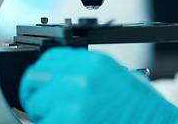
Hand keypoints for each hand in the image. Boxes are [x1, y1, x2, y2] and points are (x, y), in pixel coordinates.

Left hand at [19, 47, 177, 123]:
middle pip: (35, 80)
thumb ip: (85, 72)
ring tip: (64, 120)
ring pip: (37, 106)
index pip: (49, 59)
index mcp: (94, 62)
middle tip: (44, 107)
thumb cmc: (142, 108)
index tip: (41, 85)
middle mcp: (83, 76)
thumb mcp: (115, 77)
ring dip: (44, 116)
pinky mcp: (72, 121)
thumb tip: (59, 78)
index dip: (42, 74)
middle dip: (36, 95)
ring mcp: (76, 99)